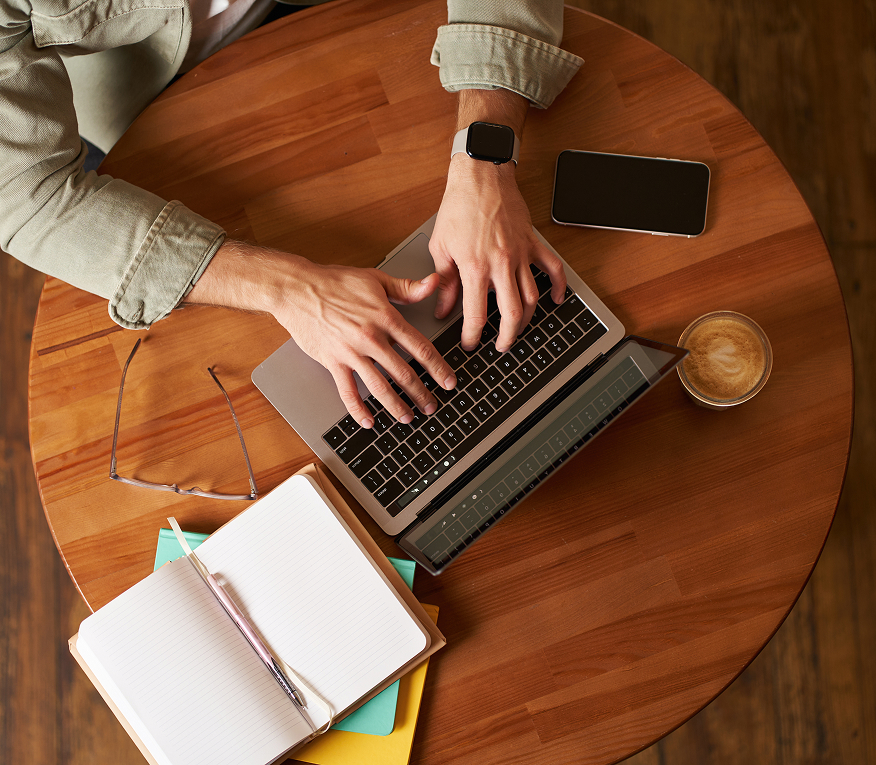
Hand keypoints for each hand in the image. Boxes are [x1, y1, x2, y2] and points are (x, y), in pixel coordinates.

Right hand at [272, 260, 456, 426]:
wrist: (297, 288)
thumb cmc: (334, 281)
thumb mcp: (375, 279)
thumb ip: (407, 287)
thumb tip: (433, 283)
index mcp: (386, 318)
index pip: (420, 348)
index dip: (438, 368)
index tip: (448, 382)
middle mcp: (371, 338)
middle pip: (404, 372)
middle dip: (421, 393)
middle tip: (431, 406)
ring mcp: (351, 352)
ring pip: (380, 386)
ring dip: (396, 406)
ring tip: (408, 418)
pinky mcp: (332, 361)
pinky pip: (347, 391)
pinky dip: (358, 409)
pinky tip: (368, 421)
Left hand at [430, 156, 566, 351]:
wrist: (480, 175)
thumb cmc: (458, 206)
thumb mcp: (440, 247)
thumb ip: (443, 282)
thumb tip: (442, 309)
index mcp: (475, 267)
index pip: (476, 314)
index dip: (472, 335)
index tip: (470, 343)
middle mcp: (501, 264)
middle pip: (511, 314)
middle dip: (507, 337)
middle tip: (500, 346)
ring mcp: (521, 254)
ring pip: (532, 297)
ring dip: (527, 319)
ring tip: (517, 329)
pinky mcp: (533, 243)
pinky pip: (552, 268)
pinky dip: (557, 287)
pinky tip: (554, 300)